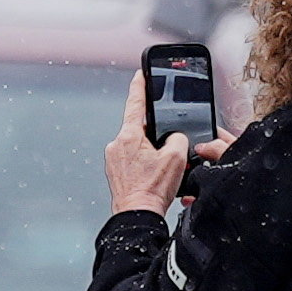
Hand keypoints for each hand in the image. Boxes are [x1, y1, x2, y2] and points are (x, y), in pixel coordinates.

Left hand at [105, 73, 192, 213]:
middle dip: (155, 136)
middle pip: (139, 129)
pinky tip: (153, 177)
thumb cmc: (152, 190)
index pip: (135, 103)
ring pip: (137, 146)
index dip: (140, 86)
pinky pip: (132, 161)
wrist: (137, 216)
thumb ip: (178, 138)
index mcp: (129, 136)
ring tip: (160, 171)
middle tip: (167, 152)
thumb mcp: (176, 157)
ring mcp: (113, 160)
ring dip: (150, 153)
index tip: (140, 74)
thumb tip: (174, 138)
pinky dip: (144, 165)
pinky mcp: (115, 173)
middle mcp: (116, 145)